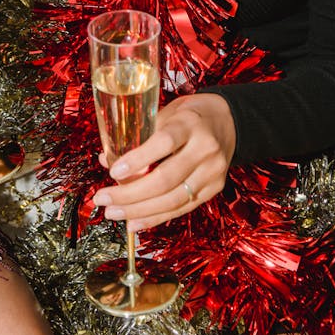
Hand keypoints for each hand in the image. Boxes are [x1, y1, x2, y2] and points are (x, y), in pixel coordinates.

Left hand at [92, 93, 235, 230]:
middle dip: (130, 194)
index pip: (164, 143)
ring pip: (173, 199)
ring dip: (139, 211)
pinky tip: (134, 221)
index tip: (113, 171)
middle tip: (103, 199)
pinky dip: (156, 217)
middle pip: (166, 179)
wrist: (230, 121)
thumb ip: (140, 135)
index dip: (138, 159)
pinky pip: (182, 208)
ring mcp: (212, 172)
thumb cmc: (191, 115)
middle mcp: (205, 148)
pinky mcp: (214, 189)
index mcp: (190, 123)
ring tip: (113, 213)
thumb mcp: (167, 113)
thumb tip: (107, 160)